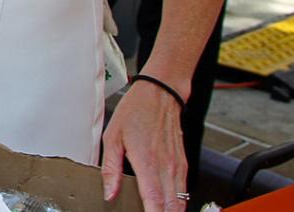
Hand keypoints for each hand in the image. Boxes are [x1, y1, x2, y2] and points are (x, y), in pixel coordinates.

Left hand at [102, 78, 187, 210]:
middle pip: (170, 206)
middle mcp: (166, 167)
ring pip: (180, 202)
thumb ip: (110, 169)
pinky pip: (184, 191)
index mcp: (147, 161)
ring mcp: (178, 166)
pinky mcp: (184, 164)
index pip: (154, 200)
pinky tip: (167, 206)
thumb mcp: (112, 137)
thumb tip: (109, 193)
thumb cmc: (135, 111)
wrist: (161, 94)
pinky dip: (177, 202)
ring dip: (170, 211)